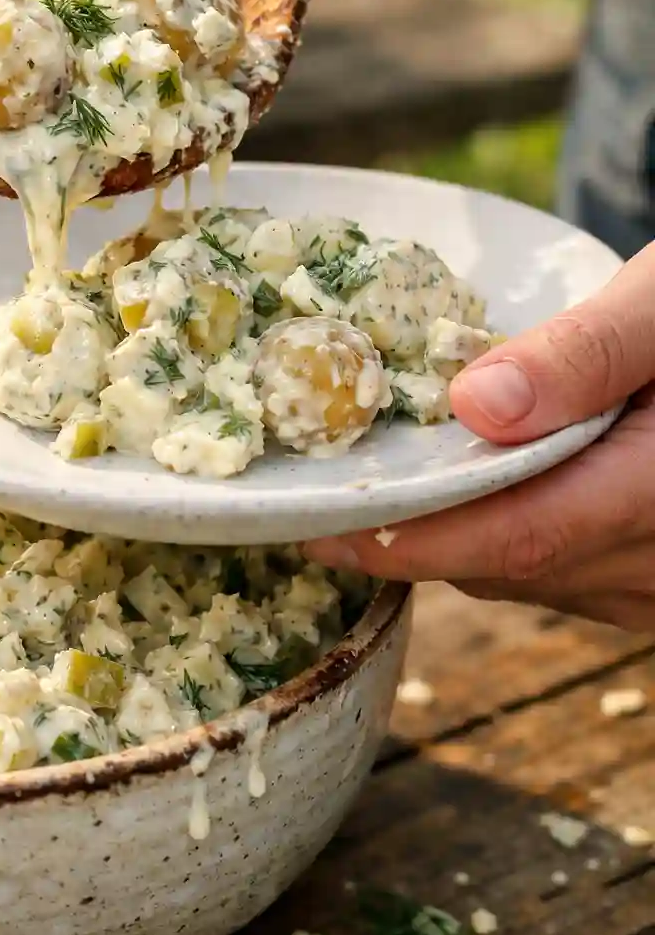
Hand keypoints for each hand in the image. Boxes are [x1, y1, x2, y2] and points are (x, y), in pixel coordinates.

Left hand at [306, 242, 654, 631]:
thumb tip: (473, 402)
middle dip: (405, 536)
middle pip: (505, 565)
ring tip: (366, 487)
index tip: (313, 523)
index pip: (514, 539)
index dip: (405, 538)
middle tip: (313, 494)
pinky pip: (556, 573)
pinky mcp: (652, 579)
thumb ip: (587, 354)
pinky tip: (457, 491)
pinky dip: (496, 536)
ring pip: (524, 576)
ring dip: (448, 538)